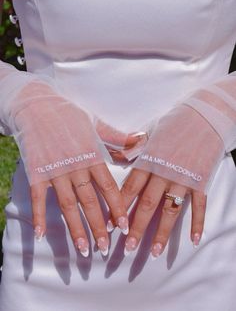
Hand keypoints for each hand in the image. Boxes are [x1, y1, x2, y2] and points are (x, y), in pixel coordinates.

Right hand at [11, 81, 142, 256]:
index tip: (124, 227)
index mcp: (93, 156)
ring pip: (68, 204)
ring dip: (76, 228)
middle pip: (90, 202)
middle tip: (106, 248)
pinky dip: (38, 216)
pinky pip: (39, 197)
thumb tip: (141, 140)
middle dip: (100, 226)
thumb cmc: (69, 114)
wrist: (38, 105)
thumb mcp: (96, 123)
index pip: (109, 188)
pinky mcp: (36, 172)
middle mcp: (76, 167)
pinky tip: (40, 234)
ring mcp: (55, 171)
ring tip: (83, 249)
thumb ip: (117, 138)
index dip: (117, 208)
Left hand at [107, 104, 223, 257]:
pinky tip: (193, 240)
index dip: (119, 208)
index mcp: (148, 160)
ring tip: (154, 252)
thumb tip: (120, 158)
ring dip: (161, 233)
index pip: (129, 189)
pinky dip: (197, 223)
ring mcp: (183, 178)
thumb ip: (135, 149)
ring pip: (170, 210)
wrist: (203, 115)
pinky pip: (198, 205)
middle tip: (127, 248)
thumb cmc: (174, 122)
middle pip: (147, 205)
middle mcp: (163, 173)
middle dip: (136, 228)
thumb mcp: (149, 132)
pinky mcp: (201, 180)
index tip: (110, 225)